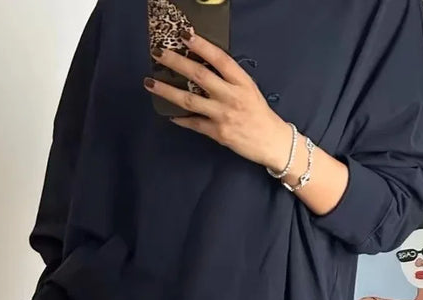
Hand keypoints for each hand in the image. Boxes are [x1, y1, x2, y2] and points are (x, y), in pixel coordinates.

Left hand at [145, 31, 292, 170]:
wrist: (272, 142)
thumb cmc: (259, 114)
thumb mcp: (249, 89)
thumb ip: (229, 79)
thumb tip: (203, 67)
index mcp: (241, 82)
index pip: (219, 59)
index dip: (201, 46)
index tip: (185, 35)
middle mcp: (231, 96)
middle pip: (199, 75)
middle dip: (176, 63)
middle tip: (158, 53)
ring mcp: (223, 115)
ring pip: (189, 100)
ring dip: (167, 91)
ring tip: (150, 83)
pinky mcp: (218, 133)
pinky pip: (194, 123)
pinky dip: (180, 118)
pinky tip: (169, 113)